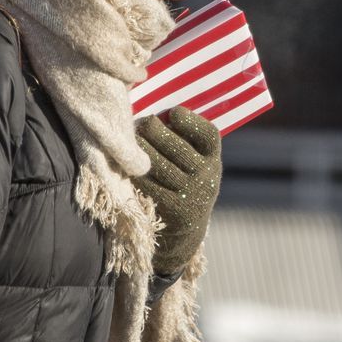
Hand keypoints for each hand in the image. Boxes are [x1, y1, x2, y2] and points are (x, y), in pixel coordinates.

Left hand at [132, 106, 221, 275]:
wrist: (187, 230)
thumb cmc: (185, 182)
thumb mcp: (196, 163)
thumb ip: (185, 140)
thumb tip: (159, 112)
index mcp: (214, 160)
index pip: (207, 134)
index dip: (190, 120)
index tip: (173, 112)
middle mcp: (207, 177)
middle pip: (177, 146)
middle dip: (155, 130)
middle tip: (142, 122)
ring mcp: (190, 194)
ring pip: (158, 164)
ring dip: (141, 147)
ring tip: (130, 137)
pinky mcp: (172, 208)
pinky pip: (148, 183)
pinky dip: (136, 170)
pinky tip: (127, 161)